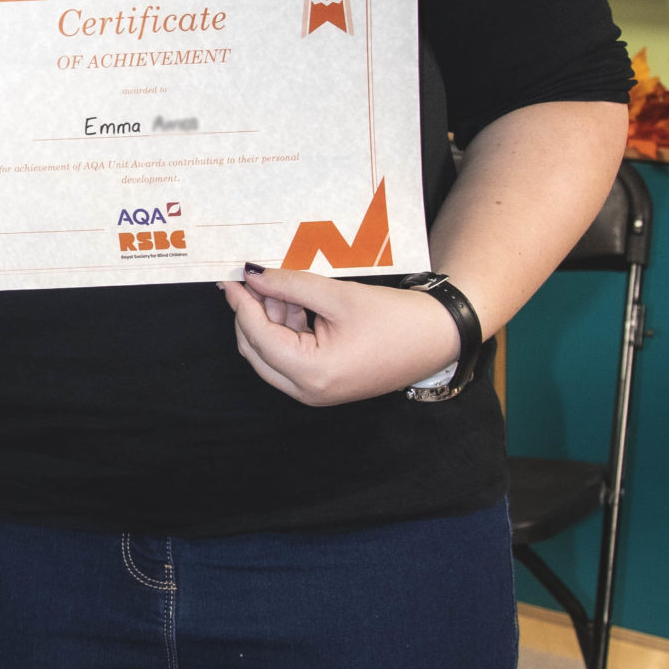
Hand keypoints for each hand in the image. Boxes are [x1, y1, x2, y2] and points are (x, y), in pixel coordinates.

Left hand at [220, 266, 463, 407]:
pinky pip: (291, 357)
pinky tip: (296, 303)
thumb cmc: (395, 318)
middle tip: (255, 279)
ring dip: (271, 320)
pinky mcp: (325, 384)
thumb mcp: (337, 296)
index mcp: (312, 373)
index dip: (241, 303)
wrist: (438, 337)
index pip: (257, 336)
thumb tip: (252, 276)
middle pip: (257, 350)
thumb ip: (289, 285)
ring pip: (272, 353)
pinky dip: (288, 330)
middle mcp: (308, 391)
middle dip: (253, 313)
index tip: (230, 277)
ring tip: (284, 286)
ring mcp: (316, 392)